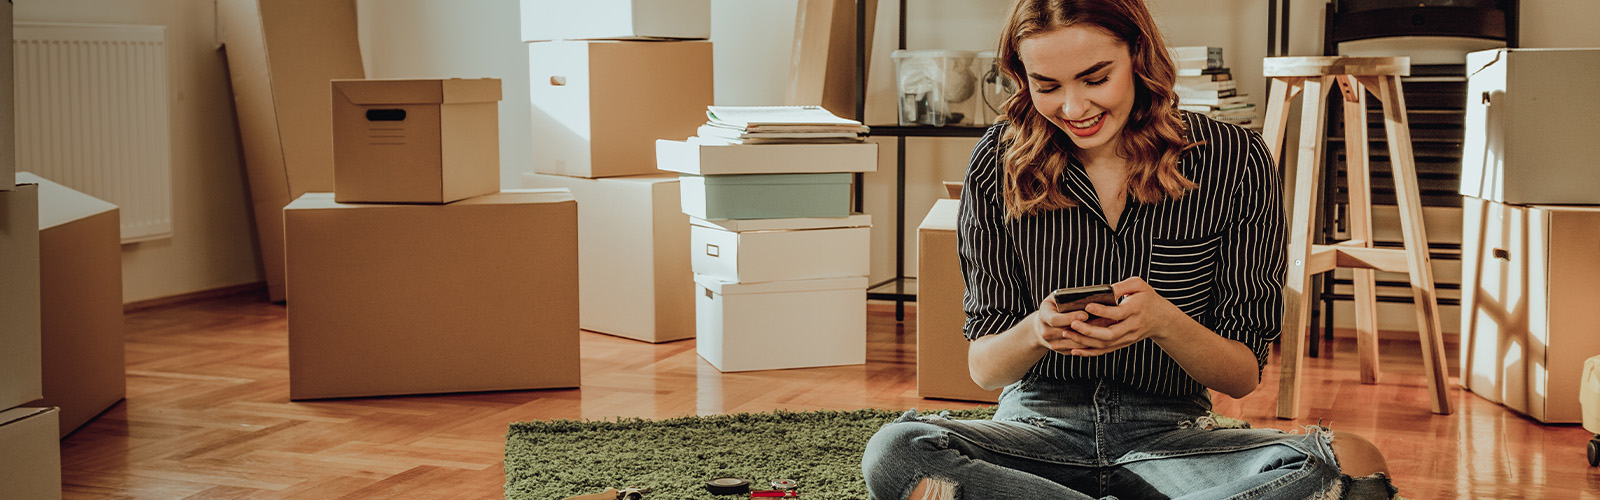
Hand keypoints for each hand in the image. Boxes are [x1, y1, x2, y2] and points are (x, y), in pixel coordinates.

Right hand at [1032, 296, 1104, 353]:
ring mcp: (1053, 344)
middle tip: (1106, 320)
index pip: (1056, 319)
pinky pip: (1079, 349)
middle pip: (1068, 333)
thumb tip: (1088, 295)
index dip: (1070, 317)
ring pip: (1076, 343)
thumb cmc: (1053, 307)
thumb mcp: (1055, 298)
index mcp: (1043, 316)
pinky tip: (1104, 335)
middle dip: (1088, 327)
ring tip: (1109, 327)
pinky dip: (1092, 342)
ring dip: (1093, 336)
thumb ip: (1066, 297)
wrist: (1042, 326)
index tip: (1085, 314)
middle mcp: (1046, 332)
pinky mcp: (1063, 351)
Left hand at [1059, 277, 1188, 355]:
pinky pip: (1105, 350)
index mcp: (1135, 310)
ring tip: (1067, 334)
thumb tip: (1105, 290)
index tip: (1087, 305)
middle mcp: (1131, 327)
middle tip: (1071, 324)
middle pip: (1109, 333)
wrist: (1161, 319)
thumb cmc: (1147, 298)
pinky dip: (1089, 352)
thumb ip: (1122, 286)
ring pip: (1105, 344)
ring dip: (1085, 341)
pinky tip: (1075, 349)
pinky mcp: (1122, 344)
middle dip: (1088, 330)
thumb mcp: (1139, 285)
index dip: (1102, 311)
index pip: (1118, 313)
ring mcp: (1127, 338)